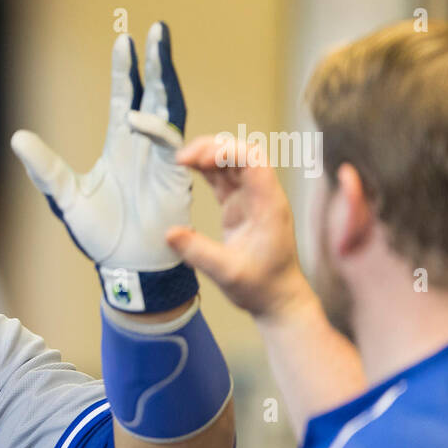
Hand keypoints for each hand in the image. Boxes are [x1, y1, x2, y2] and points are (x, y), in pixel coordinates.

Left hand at [10, 22, 196, 312]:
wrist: (126, 266)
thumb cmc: (100, 234)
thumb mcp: (64, 196)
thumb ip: (45, 167)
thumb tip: (18, 138)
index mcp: (120, 145)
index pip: (124, 98)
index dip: (125, 70)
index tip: (125, 41)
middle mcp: (143, 146)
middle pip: (152, 94)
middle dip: (155, 62)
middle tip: (157, 30)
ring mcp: (161, 159)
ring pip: (168, 110)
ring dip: (166, 80)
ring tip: (162, 49)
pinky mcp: (174, 177)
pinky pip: (169, 145)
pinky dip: (156, 130)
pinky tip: (139, 116)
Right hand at [166, 134, 315, 319]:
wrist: (278, 299)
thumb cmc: (261, 287)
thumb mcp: (228, 273)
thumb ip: (199, 252)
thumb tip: (169, 233)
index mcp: (268, 205)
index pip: (252, 159)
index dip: (224, 151)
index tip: (195, 161)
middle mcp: (262, 196)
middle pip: (240, 153)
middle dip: (210, 148)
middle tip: (180, 159)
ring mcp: (251, 199)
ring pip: (230, 163)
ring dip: (207, 156)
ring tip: (179, 160)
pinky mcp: (240, 206)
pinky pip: (223, 178)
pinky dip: (206, 170)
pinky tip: (187, 169)